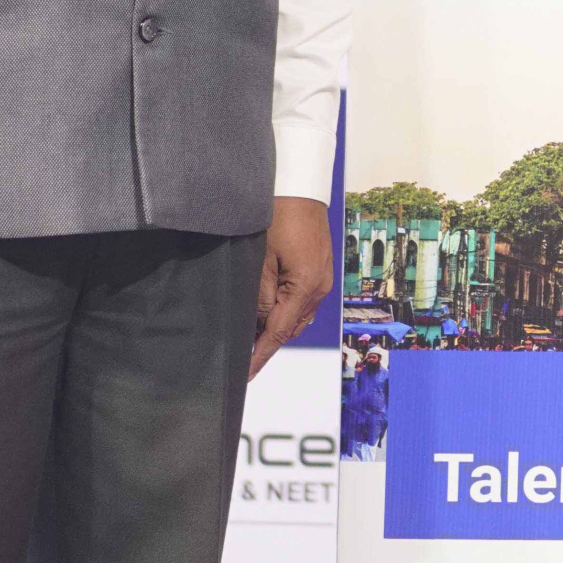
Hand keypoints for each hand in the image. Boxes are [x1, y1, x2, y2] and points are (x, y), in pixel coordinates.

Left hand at [253, 199, 335, 378]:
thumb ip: (259, 295)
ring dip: (276, 325)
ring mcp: (323, 280)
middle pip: (290, 328)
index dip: (260, 355)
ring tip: (250, 330)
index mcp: (306, 286)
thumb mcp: (261, 258)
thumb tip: (257, 323)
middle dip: (266, 341)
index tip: (245, 374)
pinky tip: (268, 308)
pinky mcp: (321, 271)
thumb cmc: (278, 217)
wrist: (300, 188)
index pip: (278, 332)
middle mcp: (320, 287)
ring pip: (297, 317)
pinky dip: (286, 311)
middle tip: (239, 350)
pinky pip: (303, 302)